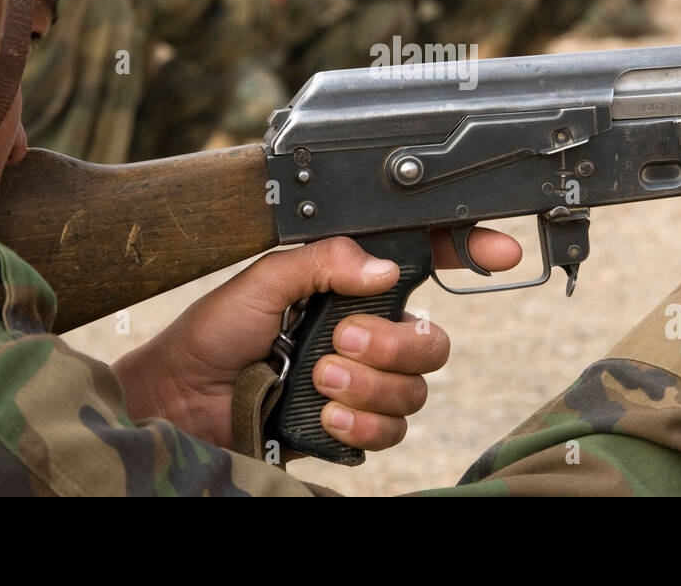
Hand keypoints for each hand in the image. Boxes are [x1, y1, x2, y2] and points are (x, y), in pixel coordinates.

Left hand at [112, 231, 521, 452]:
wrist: (180, 402)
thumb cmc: (213, 334)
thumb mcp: (263, 280)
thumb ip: (321, 262)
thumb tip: (382, 269)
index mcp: (351, 289)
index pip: (425, 266)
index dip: (468, 253)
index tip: (500, 251)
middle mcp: (366, 335)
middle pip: (433, 340)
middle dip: (395, 344)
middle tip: (342, 342)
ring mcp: (362, 384)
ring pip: (416, 390)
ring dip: (369, 387)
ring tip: (318, 381)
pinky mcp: (352, 426)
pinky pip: (393, 431)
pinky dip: (362, 423)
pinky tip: (325, 417)